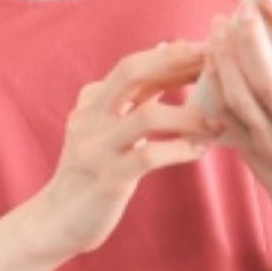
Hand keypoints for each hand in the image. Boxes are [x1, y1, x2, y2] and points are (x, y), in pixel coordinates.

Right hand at [28, 41, 219, 257]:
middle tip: (213, 61)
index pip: (134, 66)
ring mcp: (96, 147)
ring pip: (146, 115)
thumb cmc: (91, 172)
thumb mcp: (105, 126)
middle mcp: (90, 117)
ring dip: (188, 116)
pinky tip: (198, 151)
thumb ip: (132, 93)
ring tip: (216, 123)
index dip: (172, 55)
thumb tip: (163, 48)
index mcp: (92, 102)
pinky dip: (179, 150)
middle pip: (130, 72)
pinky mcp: (107, 179)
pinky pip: (148, 157)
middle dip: (174, 61)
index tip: (208, 50)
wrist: (55, 221)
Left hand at [202, 0, 271, 229]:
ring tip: (221, 23)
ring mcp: (268, 143)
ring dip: (225, 55)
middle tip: (242, 6)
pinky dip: (214, 79)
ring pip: (238, 93)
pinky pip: (223, 110)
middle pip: (266, 77)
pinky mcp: (246, 150)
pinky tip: (213, 54)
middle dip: (250, 37)